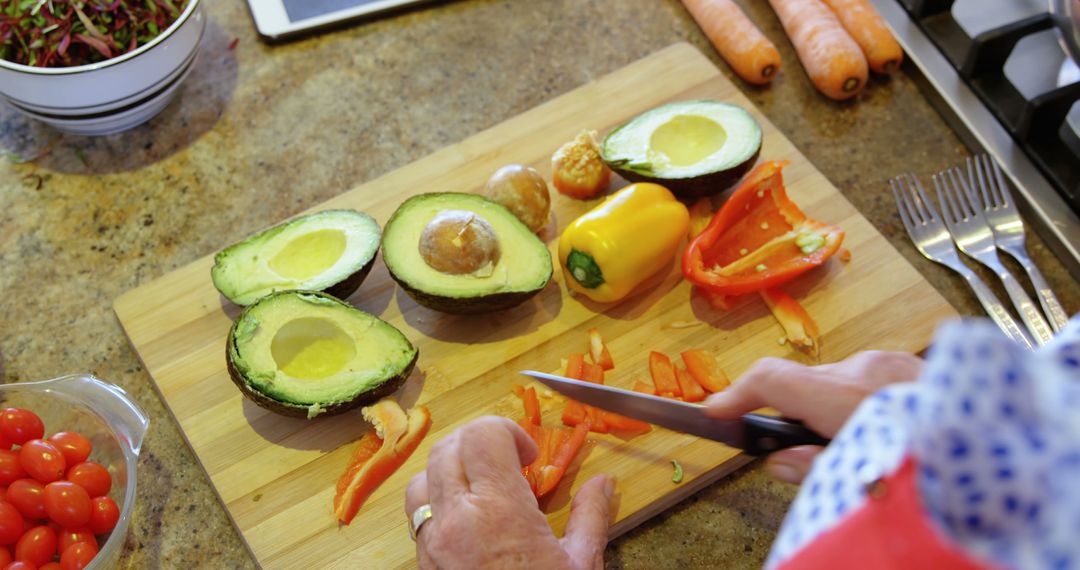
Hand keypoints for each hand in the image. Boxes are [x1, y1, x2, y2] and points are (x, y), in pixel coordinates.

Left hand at [405, 416, 614, 568]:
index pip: (484, 436)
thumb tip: (604, 483)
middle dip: (478, 444)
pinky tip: (468, 524)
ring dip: (450, 471)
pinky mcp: (424, 567)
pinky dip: (437, 505)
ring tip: (482, 489)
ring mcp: (432, 545)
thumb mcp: (580, 565)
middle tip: (508, 465)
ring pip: (422, 479)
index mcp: (499, 510)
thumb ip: (590, 516)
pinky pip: (417, 518)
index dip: (508, 433)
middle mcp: (456, 520)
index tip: (529, 457)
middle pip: (448, 448)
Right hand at [704, 351, 922, 483]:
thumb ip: (811, 466)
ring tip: (854, 446)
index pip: (770, 380)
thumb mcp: (863, 478)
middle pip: (805, 385)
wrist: (1006, 445)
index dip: (733, 395)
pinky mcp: (914, 367)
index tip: (713, 412)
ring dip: (833, 410)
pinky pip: (871, 379)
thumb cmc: (933, 464)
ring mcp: (893, 363)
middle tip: (793, 452)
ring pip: (840, 383)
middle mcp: (866, 369)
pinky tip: (884, 430)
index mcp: (846, 397)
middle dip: (793, 415)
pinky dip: (863, 402)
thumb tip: (776, 458)